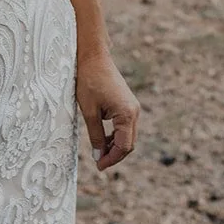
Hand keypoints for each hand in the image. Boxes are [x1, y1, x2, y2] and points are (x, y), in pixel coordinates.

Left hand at [76, 53, 139, 170]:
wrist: (93, 57)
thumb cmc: (89, 81)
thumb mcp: (89, 112)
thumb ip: (96, 136)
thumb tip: (98, 156)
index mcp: (127, 114)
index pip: (124, 146)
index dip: (111, 159)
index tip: (98, 166)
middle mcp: (134, 111)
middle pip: (129, 143)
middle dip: (115, 155)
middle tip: (98, 163)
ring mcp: (133, 107)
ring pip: (128, 136)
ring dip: (115, 146)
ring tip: (98, 153)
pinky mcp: (128, 104)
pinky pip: (125, 126)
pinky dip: (116, 136)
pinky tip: (103, 139)